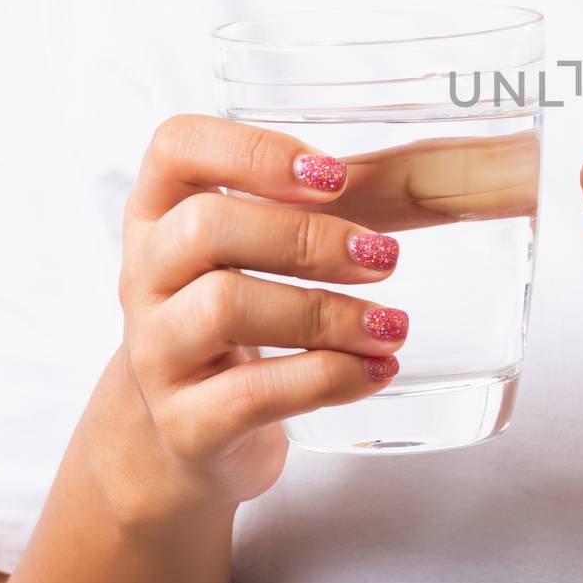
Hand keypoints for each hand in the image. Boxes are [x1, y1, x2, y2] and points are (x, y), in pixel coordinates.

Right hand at [110, 115, 409, 519]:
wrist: (190, 434)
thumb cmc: (245, 317)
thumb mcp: (275, 252)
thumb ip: (347, 207)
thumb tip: (438, 176)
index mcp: (163, 212)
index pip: (178, 147)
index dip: (254, 151)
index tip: (333, 176)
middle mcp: (145, 275)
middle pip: (206, 226)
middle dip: (307, 237)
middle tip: (384, 257)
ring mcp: (155, 352)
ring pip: (224, 308)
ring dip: (327, 313)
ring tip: (392, 325)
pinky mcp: (184, 423)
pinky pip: (250, 394)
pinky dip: (326, 377)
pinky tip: (375, 370)